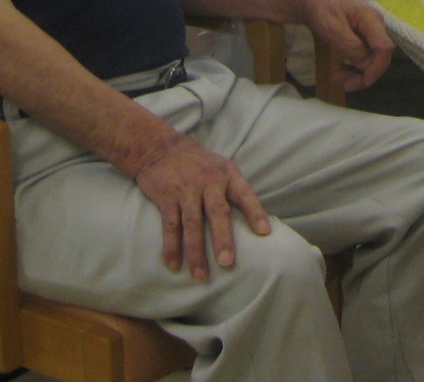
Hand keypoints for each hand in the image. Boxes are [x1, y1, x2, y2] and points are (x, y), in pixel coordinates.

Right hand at [132, 132, 270, 281]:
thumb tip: (253, 219)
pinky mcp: (166, 197)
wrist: (159, 147)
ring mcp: (186, 190)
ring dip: (195, 251)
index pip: (245, 194)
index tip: (264, 233)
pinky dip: (171, 247)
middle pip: (218, 212)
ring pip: (193, 224)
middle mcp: (208, 181)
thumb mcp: (220, 166)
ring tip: (200, 275)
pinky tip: (173, 265)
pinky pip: (170, 225)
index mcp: (227, 174)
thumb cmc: (197, 163)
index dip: (255, 213)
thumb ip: (233, 189)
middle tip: (227, 263)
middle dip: (223, 238)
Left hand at [297, 0, 393, 90]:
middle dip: (364, 74)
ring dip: (358, 72)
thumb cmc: (320, 8)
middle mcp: (375, 25)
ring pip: (372, 58)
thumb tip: (366, 66)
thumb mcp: (332, 28)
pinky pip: (364, 55)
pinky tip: (340, 69)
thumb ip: (351, 46)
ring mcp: (370, 30)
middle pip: (380, 56)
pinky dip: (354, 66)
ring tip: (337, 77)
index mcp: (371, 19)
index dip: (376, 68)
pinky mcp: (363, 35)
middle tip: (342, 83)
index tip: (359, 82)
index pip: (385, 48)